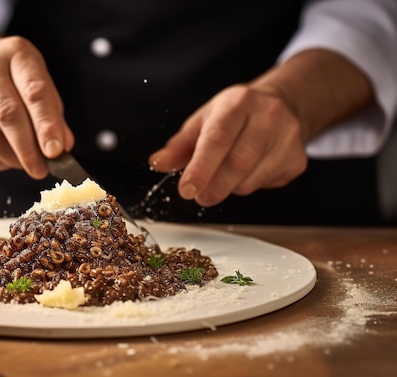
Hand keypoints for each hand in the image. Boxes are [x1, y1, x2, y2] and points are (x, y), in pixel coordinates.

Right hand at [0, 36, 73, 178]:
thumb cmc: (10, 78)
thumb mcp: (36, 82)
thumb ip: (52, 113)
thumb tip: (62, 147)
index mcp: (15, 53)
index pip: (34, 91)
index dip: (46, 125)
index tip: (56, 151)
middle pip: (8, 115)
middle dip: (28, 150)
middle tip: (41, 170)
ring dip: (12, 159)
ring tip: (26, 164)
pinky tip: (6, 161)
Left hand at [149, 84, 307, 206]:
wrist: (280, 104)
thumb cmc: (234, 115)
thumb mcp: (203, 121)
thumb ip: (179, 146)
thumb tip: (158, 163)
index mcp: (238, 102)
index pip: (218, 139)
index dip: (200, 168)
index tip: (186, 189)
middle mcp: (268, 115)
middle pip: (238, 163)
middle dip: (213, 186)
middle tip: (199, 195)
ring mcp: (288, 137)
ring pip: (251, 179)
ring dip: (229, 188)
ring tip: (222, 178)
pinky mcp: (297, 159)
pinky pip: (265, 185)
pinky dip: (248, 187)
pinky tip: (246, 173)